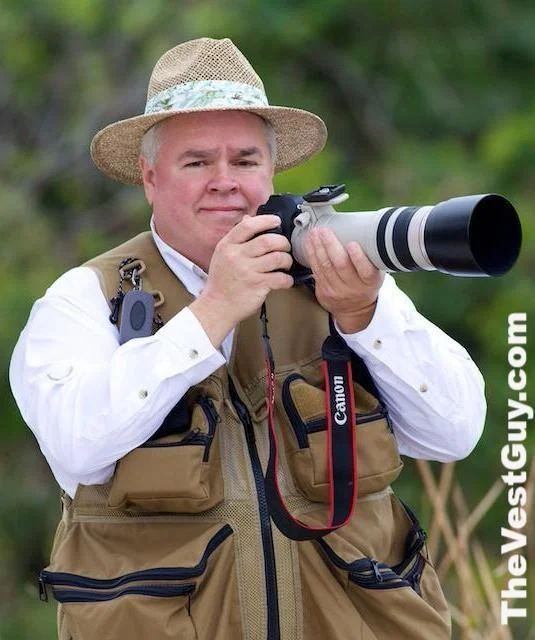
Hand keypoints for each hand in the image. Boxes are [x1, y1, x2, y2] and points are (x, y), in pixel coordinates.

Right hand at [189, 215, 292, 346]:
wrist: (216, 306)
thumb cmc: (221, 281)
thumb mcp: (222, 255)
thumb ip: (236, 238)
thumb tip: (248, 219)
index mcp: (227, 246)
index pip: (248, 226)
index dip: (266, 220)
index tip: (276, 221)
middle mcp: (236, 256)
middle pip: (267, 240)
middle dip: (282, 242)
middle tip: (285, 247)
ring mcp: (247, 271)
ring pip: (277, 258)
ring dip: (287, 260)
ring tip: (286, 263)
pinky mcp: (257, 286)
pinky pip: (280, 278)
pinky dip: (287, 279)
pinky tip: (285, 280)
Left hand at [305, 228, 383, 332]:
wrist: (355, 309)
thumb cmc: (365, 284)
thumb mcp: (375, 273)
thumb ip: (369, 257)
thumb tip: (361, 230)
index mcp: (370, 281)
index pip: (366, 270)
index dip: (358, 257)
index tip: (352, 244)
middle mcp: (354, 288)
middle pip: (340, 265)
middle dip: (330, 245)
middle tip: (324, 231)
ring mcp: (337, 291)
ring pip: (325, 267)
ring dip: (317, 247)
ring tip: (314, 233)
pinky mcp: (324, 292)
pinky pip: (316, 271)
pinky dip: (312, 255)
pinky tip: (309, 244)